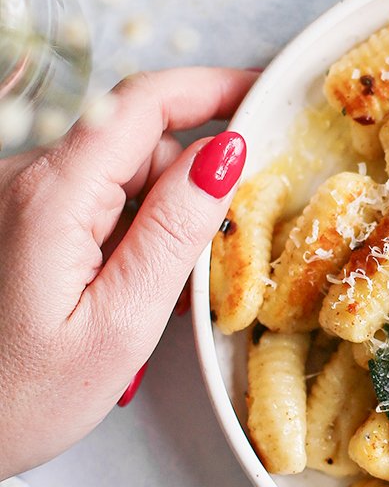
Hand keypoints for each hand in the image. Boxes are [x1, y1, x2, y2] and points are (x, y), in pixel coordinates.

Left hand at [0, 67, 253, 480]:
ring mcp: (10, 199)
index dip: (213, 87)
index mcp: (53, 196)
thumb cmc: (17, 400)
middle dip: (188, 182)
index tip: (265, 93)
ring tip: (159, 299)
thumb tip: (226, 154)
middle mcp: (22, 181)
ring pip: (111, 176)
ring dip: (152, 218)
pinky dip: (119, 234)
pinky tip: (120, 294)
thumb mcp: (120, 325)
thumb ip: (174, 232)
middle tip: (220, 254)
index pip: (144, 102)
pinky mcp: (7, 223)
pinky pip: (83, 204)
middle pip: (134, 143)